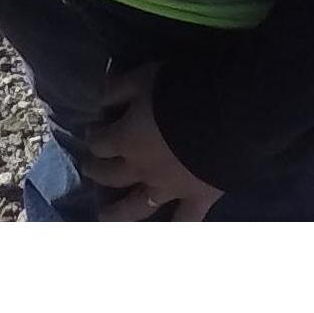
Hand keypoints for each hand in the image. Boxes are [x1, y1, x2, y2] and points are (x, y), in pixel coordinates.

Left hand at [75, 65, 222, 221]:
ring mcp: (168, 189)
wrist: (223, 116)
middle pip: (110, 175)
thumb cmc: (177, 91)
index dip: (93, 136)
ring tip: (105, 218)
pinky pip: (185, 221)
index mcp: (125, 140)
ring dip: (117, 214)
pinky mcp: (196, 199)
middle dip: (97, 171)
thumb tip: (101, 101)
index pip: (99, 142)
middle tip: (90, 169)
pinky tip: (168, 235)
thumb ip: (117, 89)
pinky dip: (176, 228)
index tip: (93, 130)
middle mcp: (141, 170)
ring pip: (137, 208)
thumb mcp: (140, 78)